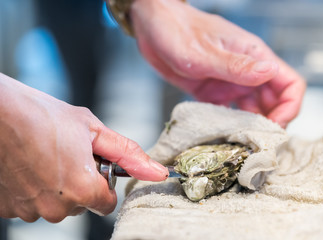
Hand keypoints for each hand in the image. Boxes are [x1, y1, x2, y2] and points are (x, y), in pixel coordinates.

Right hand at [0, 73, 167, 221]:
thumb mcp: (94, 131)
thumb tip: (158, 172)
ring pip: (55, 204)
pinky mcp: (7, 208)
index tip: (92, 164)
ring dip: (55, 187)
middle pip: (81, 204)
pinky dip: (32, 189)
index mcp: (83, 190)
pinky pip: (31, 203)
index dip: (103, 182)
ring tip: (45, 157)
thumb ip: (129, 155)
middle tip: (66, 155)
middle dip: (79, 183)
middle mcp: (57, 208)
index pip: (107, 203)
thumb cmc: (44, 116)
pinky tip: (28, 165)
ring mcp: (29, 210)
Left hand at [130, 0, 305, 127]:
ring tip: (242, 145)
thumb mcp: (203, 52)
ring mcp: (230, 83)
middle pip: (274, 102)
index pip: (290, 83)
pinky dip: (230, 126)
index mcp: (253, 55)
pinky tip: (224, 136)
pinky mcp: (214, 93)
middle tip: (258, 143)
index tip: (275, 126)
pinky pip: (230, 113)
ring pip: (253, 110)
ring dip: (251, 128)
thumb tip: (269, 71)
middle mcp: (246, 72)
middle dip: (272, 124)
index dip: (289, 108)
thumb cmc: (177, 30)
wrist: (153, 29)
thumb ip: (236, 65)